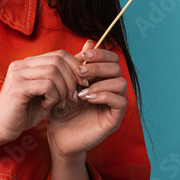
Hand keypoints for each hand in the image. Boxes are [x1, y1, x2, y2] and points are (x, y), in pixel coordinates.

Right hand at [0, 48, 85, 144]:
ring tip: (61, 104)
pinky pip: (47, 85)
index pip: (59, 54)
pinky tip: (49, 106)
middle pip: (58, 60)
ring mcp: (17, 74)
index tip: (83, 84)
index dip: (76, 67)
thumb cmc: (25, 112)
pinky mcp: (17, 87)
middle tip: (74, 96)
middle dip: (72, 79)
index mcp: (28, 63)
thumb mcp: (47, 93)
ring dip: (63, 90)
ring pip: (54, 72)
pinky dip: (54, 96)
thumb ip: (60, 80)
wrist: (2, 129)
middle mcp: (21, 64)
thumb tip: (84, 67)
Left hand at [46, 39, 127, 160]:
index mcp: (101, 78)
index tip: (82, 56)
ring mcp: (114, 104)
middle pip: (117, 67)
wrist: (58, 137)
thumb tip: (89, 42)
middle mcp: (111, 89)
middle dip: (98, 66)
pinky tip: (88, 98)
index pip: (111, 58)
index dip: (100, 54)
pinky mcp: (115, 118)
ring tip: (82, 89)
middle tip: (80, 71)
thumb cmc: (61, 110)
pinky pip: (120, 101)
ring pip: (121, 83)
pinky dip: (104, 96)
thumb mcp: (66, 84)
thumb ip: (78, 64)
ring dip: (100, 82)